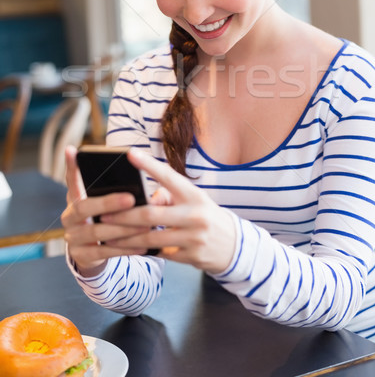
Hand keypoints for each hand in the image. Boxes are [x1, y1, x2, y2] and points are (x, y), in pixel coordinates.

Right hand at [61, 146, 152, 276]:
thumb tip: (150, 195)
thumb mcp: (111, 205)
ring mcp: (73, 237)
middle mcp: (69, 216)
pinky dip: (125, 249)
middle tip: (131, 198)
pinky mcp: (82, 257)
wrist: (96, 254)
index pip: (71, 179)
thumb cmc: (110, 219)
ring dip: (122, 228)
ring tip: (145, 225)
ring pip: (96, 232)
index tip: (73, 149)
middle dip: (108, 202)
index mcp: (76, 198)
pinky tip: (143, 246)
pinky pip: (104, 253)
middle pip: (84, 207)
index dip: (71, 166)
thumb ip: (123, 193)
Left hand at [100, 149, 236, 273]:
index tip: (129, 154)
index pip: (168, 176)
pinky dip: (142, 251)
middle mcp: (195, 214)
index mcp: (194, 194)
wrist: (234, 245)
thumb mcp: (192, 200)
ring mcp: (194, 237)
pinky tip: (126, 248)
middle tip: (104, 216)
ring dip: (127, 238)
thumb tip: (139, 201)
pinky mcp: (191, 256)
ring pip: (152, 238)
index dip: (148, 164)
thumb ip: (167, 197)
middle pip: (152, 215)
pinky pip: (160, 253)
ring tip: (108, 236)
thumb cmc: (204, 215)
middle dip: (124, 216)